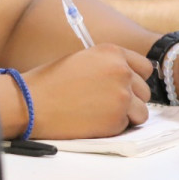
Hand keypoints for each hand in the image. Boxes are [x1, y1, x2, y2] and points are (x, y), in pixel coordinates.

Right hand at [22, 44, 152, 138]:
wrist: (33, 102)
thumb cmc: (51, 81)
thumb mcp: (82, 60)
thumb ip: (108, 66)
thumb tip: (128, 79)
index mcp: (111, 53)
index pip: (144, 67)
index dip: (135, 78)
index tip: (126, 85)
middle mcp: (121, 71)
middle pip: (145, 91)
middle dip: (131, 98)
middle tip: (106, 102)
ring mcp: (122, 96)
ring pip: (141, 111)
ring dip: (126, 115)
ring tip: (101, 112)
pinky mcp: (117, 119)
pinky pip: (127, 126)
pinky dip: (114, 126)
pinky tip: (94, 120)